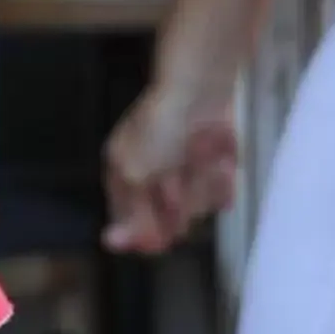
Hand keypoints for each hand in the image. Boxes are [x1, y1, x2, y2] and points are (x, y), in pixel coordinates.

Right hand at [103, 71, 239, 255]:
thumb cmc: (161, 123)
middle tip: (176, 179)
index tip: (156, 243)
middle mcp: (151, 176)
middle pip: (166, 219)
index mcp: (123, 174)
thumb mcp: (135, 173)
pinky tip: (218, 161)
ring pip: (197, 207)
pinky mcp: (210, 168)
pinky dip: (221, 180)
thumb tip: (113, 241)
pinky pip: (219, 193)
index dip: (142, 235)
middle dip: (178, 202)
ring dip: (201, 184)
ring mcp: (182, 173)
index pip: (127, 221)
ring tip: (199, 157)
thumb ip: (131, 213)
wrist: (202, 90)